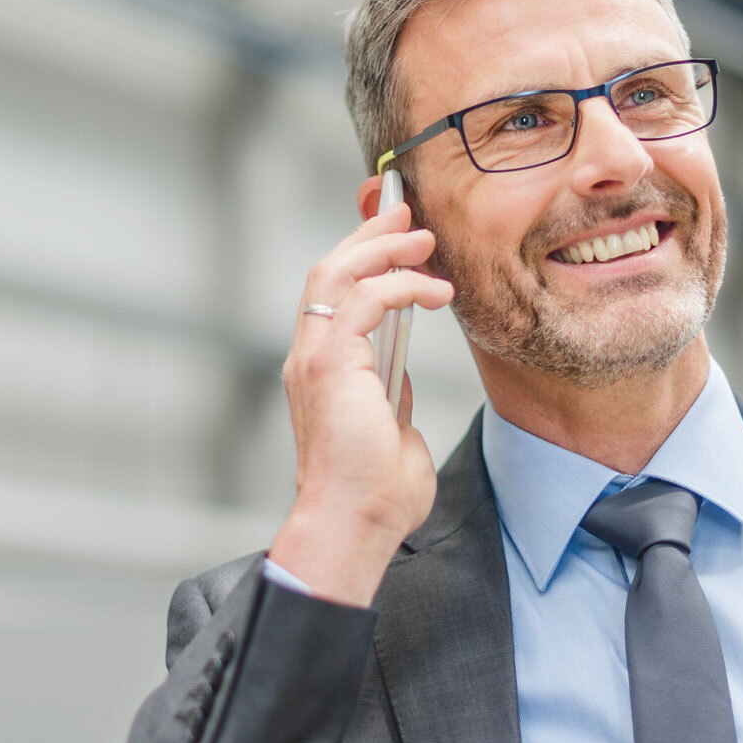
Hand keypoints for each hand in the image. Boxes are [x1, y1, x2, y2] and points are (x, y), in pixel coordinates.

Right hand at [268, 198, 454, 605]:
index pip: (334, 294)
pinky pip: (362, 300)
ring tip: (422, 240)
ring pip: (336, 272)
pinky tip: (432, 290)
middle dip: (371, 236)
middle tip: (409, 217)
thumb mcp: (392, 431)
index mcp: (321, 370)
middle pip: (330, 269)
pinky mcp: (330, 364)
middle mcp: (309, 356)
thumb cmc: (373, 495)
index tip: (399, 236)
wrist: (354, 524)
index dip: (363, 256)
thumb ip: (390, 398)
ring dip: (383, 248)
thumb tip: (399, 376)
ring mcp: (314, 358)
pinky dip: (399, 284)